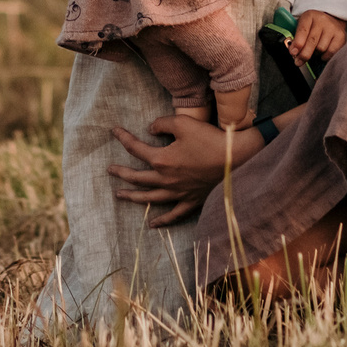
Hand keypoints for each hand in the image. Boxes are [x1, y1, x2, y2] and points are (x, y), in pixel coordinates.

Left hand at [107, 115, 265, 226]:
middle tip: (110, 170)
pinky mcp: (192, 201)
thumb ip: (162, 123)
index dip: (123, 138)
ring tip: (120, 195)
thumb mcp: (184, 122)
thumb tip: (150, 129)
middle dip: (121, 172)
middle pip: (137, 178)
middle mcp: (167, 180)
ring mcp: (179, 193)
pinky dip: (162, 220)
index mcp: (162, 160)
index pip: (135, 149)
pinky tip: (152, 224)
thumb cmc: (210, 138)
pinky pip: (174, 214)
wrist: (236, 158)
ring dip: (133, 197)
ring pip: (150, 198)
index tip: (114, 131)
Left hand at [289, 11, 346, 61]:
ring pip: (321, 48)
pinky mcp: (341, 36)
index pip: (303, 30)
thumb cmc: (313, 26)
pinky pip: (331, 52)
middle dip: (304, 54)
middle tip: (298, 62)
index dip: (297, 43)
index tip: (293, 53)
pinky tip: (322, 54)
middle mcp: (322, 20)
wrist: (331, 19)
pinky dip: (325, 56)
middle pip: (312, 41)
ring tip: (313, 52)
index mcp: (309, 16)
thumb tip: (293, 52)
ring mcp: (332, 28)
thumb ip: (297, 37)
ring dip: (315, 54)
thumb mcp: (303, 26)